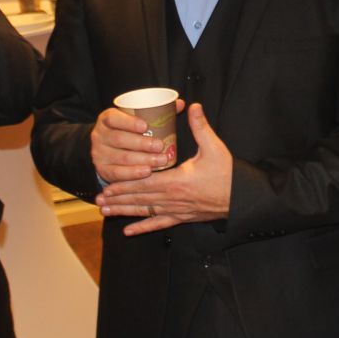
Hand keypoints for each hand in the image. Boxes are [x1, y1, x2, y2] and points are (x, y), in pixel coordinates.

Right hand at [91, 102, 179, 182]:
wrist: (106, 150)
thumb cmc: (127, 131)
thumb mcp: (134, 119)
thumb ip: (156, 111)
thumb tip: (180, 103)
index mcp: (107, 119)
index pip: (113, 118)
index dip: (129, 122)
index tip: (146, 126)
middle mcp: (99, 135)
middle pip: (119, 139)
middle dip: (141, 143)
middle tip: (160, 146)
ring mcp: (99, 154)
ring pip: (120, 157)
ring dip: (142, 159)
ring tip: (160, 160)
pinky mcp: (102, 170)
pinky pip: (117, 173)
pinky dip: (133, 173)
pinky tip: (147, 172)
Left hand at [96, 103, 231, 234]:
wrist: (241, 198)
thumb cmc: (228, 174)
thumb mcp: (215, 148)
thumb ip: (201, 127)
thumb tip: (193, 106)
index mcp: (177, 181)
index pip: (144, 183)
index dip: (124, 184)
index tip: (107, 184)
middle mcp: (173, 198)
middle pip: (139, 199)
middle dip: (118, 199)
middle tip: (97, 200)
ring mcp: (176, 210)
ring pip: (145, 212)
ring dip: (124, 212)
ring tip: (105, 212)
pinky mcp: (182, 218)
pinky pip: (158, 224)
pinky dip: (142, 228)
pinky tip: (128, 231)